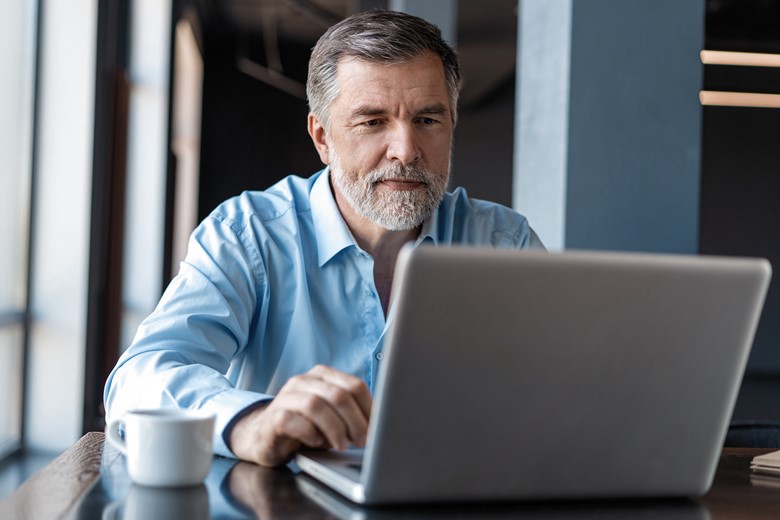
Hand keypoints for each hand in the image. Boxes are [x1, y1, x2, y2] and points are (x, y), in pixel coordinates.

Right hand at [228, 365, 371, 466]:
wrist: (265, 436)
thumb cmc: (306, 426)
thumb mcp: (332, 415)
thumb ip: (350, 412)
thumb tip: (380, 423)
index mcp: (322, 376)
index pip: (354, 385)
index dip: (369, 408)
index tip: (376, 428)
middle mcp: (303, 381)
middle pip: (338, 395)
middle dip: (355, 421)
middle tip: (362, 441)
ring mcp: (285, 397)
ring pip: (315, 405)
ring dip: (334, 428)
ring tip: (341, 445)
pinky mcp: (273, 417)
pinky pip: (293, 421)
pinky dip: (310, 433)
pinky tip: (317, 443)